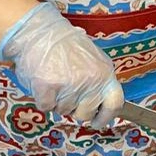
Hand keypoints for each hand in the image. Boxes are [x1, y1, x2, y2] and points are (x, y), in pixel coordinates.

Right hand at [0, 3, 123, 126]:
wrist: (39, 32)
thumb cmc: (65, 46)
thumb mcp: (92, 59)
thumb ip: (98, 80)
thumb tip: (98, 104)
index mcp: (105, 73)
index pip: (115, 103)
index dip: (106, 117)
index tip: (98, 123)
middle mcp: (91, 81)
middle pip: (85, 113)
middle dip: (75, 109)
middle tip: (66, 92)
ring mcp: (70, 85)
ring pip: (63, 111)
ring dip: (57, 101)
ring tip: (54, 79)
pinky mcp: (48, 87)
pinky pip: (46, 107)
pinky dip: (42, 99)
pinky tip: (43, 82)